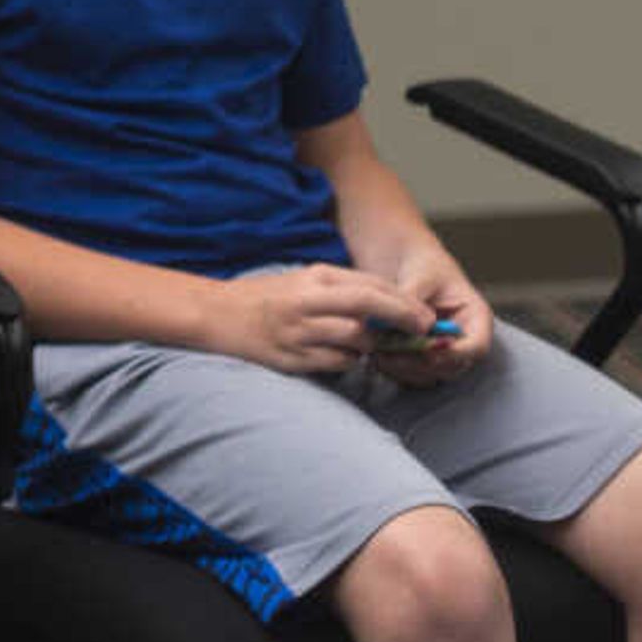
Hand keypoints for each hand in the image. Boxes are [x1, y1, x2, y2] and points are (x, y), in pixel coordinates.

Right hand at [210, 261, 435, 376]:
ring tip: (373, 345)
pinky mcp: (291, 358)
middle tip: (422, 331)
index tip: (426, 315)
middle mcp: (307, 302)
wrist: (215, 314)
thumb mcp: (303, 280)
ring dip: (373, 345)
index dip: (405, 303)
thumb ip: (341, 289)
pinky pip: (335, 363)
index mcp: (313, 278)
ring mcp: (298, 332)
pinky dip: (349, 361)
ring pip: (356, 340)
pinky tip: (347, 356)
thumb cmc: (264, 296)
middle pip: (368, 310)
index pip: (371, 287)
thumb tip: (389, 304)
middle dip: (402, 321)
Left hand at [365, 246, 492, 386]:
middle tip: (392, 354)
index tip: (428, 348)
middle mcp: (463, 341)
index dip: (455, 353)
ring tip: (379, 354)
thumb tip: (407, 322)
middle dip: (422, 363)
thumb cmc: (421, 265)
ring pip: (431, 375)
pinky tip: (376, 356)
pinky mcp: (422, 359)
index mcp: (475, 318)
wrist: (405, 265)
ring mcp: (443, 353)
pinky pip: (412, 375)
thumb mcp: (420, 276)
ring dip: (405, 370)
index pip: (477, 346)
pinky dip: (395, 370)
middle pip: (452, 366)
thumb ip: (414, 299)